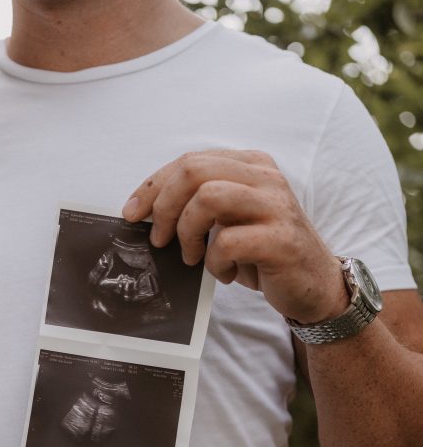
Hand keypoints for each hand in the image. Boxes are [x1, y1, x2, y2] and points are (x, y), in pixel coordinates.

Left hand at [123, 150, 347, 324]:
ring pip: (207, 198)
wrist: (314, 285)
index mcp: (250, 165)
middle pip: (194, 171)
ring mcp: (275, 205)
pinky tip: (226, 273)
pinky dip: (215, 263)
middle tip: (159, 240)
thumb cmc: (264, 253)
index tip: (131, 214)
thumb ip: (200, 205)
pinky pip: (227, 242)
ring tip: (192, 258)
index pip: (189, 161)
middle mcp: (265, 177)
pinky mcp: (280, 238)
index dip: (153, 186)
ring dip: (187, 233)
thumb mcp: (231, 220)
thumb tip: (146, 212)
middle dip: (164, 207)